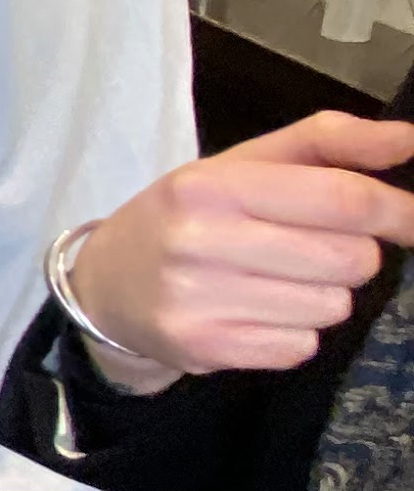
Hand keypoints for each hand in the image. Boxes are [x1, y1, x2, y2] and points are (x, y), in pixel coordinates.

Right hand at [62, 114, 413, 388]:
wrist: (106, 283)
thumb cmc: (188, 215)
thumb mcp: (243, 164)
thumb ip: (327, 143)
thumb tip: (408, 141)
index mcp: (211, 185)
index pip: (340, 199)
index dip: (395, 210)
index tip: (409, 219)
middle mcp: (199, 241)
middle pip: (348, 258)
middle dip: (352, 254)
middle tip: (317, 249)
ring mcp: (198, 301)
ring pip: (331, 306)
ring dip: (323, 295)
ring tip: (278, 281)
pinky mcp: (204, 349)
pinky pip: (301, 346)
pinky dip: (295, 332)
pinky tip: (258, 313)